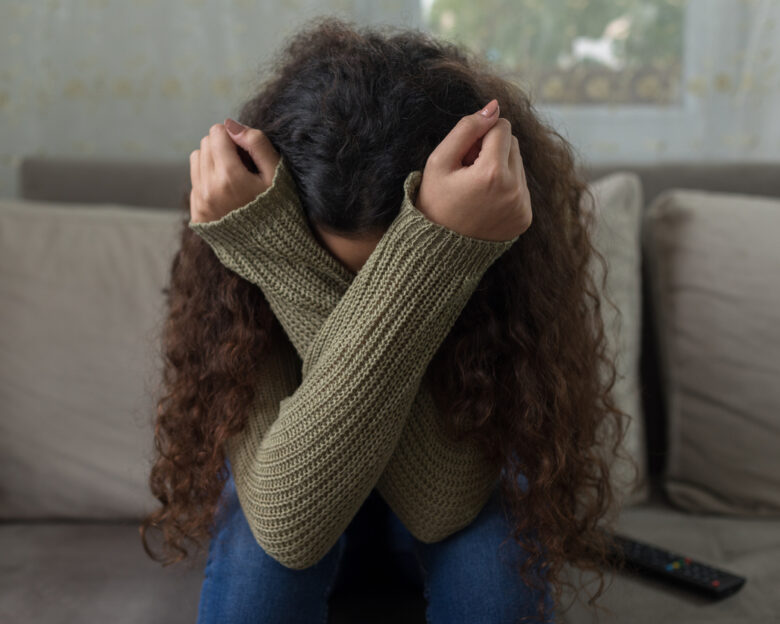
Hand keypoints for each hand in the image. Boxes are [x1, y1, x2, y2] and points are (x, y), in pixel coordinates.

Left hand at [189, 119, 279, 223]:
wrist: (273, 248)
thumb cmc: (279, 207)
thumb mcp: (276, 173)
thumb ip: (256, 144)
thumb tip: (230, 124)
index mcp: (230, 177)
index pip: (217, 133)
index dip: (233, 136)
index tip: (247, 151)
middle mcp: (209, 190)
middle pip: (205, 144)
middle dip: (222, 146)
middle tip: (243, 164)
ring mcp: (201, 203)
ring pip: (196, 159)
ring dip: (213, 160)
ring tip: (234, 177)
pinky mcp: (198, 214)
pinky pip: (195, 182)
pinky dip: (208, 180)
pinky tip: (228, 193)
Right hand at [415, 99, 531, 241]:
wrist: (437, 249)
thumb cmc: (434, 201)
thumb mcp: (439, 160)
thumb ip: (467, 128)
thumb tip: (495, 106)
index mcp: (493, 174)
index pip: (502, 127)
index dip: (480, 136)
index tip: (464, 156)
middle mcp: (514, 190)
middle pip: (513, 144)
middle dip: (492, 150)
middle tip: (467, 172)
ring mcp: (522, 207)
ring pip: (518, 165)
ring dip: (499, 168)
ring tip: (475, 188)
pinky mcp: (525, 218)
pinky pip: (521, 187)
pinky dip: (505, 188)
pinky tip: (484, 202)